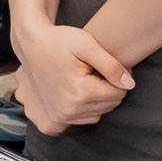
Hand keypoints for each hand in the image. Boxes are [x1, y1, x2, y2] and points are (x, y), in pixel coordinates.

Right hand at [12, 22, 133, 132]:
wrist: (31, 45)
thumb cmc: (59, 40)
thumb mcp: (88, 45)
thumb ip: (112, 66)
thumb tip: (130, 84)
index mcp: (80, 92)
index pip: (118, 93)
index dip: (120, 77)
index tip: (111, 63)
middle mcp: (70, 110)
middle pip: (110, 105)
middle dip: (109, 88)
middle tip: (98, 69)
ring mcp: (61, 117)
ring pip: (98, 114)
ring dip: (99, 99)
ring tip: (87, 78)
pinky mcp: (55, 119)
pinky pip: (84, 119)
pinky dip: (87, 107)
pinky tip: (80, 90)